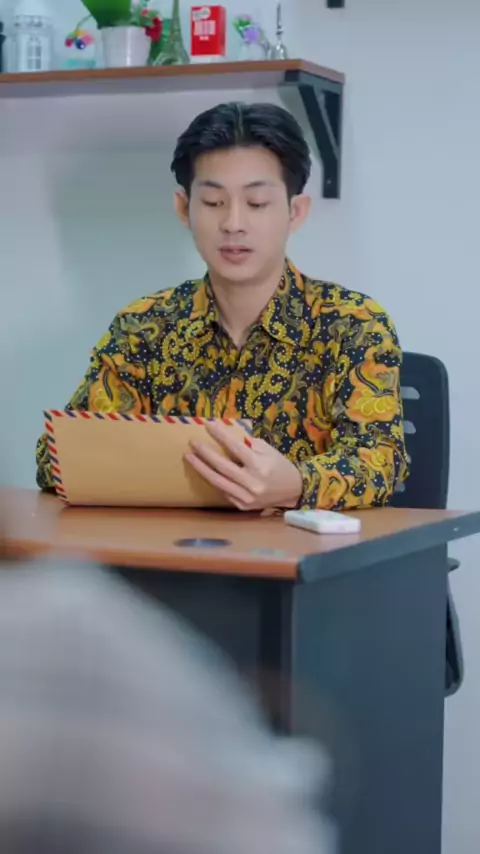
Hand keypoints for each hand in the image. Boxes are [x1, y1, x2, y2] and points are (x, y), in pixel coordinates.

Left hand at [184, 421, 302, 511]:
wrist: (294, 490)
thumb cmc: (279, 466)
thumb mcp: (268, 450)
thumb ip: (247, 445)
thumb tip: (224, 437)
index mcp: (260, 466)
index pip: (235, 448)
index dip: (220, 436)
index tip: (207, 425)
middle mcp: (252, 483)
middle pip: (222, 466)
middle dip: (205, 453)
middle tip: (192, 442)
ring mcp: (246, 497)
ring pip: (218, 482)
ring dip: (201, 468)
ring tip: (189, 457)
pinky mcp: (243, 506)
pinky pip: (223, 492)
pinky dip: (213, 480)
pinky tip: (203, 471)